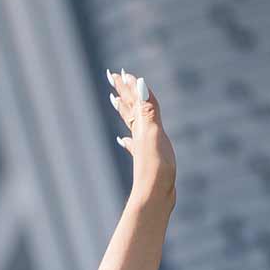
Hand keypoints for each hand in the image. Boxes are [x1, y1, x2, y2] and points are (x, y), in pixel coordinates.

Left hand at [107, 69, 173, 207]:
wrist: (154, 196)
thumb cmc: (155, 166)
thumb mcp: (153, 133)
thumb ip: (147, 109)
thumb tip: (139, 83)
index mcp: (142, 126)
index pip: (134, 101)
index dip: (128, 86)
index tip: (119, 73)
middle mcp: (139, 134)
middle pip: (129, 108)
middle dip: (123, 92)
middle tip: (114, 77)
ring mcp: (142, 148)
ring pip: (130, 124)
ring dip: (125, 110)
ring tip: (116, 101)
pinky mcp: (147, 161)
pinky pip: (134, 145)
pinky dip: (128, 139)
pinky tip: (122, 140)